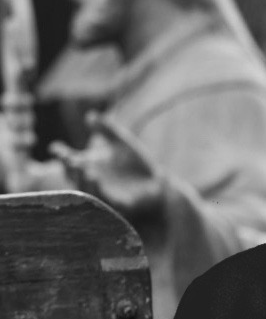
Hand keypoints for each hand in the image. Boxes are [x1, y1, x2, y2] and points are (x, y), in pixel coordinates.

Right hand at [49, 113, 164, 220]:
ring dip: (84, 182)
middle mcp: (91, 181)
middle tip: (69, 161)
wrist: (156, 184)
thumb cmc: (134, 163)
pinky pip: (106, 201)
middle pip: (74, 177)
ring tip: (85, 171)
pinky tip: (98, 182)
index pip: (68, 159)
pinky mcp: (119, 204)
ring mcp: (103, 193)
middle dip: (70, 169)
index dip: (60, 154)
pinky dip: (100, 192)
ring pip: (87, 191)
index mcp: (88, 165)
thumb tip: (91, 114)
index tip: (56, 149)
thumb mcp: (121, 143)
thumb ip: (107, 130)